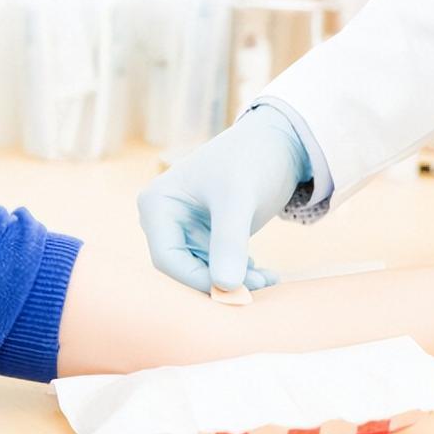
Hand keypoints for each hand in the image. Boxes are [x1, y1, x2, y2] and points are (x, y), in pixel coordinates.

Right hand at [137, 105, 307, 293]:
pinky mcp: (205, 234)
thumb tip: (226, 287)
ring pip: (202, 271)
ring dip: (234, 281)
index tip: (236, 291)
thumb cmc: (250, 159)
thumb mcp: (238, 198)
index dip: (198, 279)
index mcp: (157, 204)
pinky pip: (215, 265)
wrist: (276, 142)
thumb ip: (229, 241)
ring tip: (268, 278)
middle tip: (260, 285)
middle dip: (219, 282)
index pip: (167, 258)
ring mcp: (183, 228)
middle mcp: (163, 219)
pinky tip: (265, 272)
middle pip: (182, 268)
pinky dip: (238, 273)